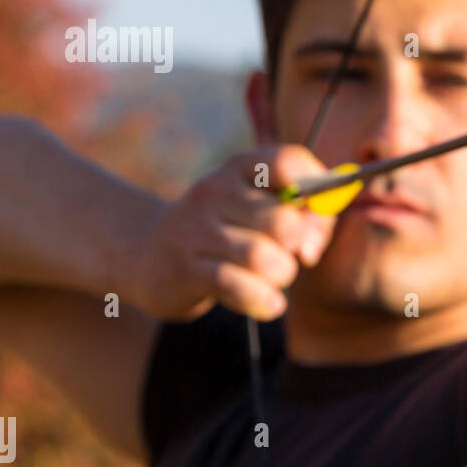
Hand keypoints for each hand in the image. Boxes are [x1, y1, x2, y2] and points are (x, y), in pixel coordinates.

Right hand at [130, 145, 334, 321]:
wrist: (150, 256)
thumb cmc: (227, 233)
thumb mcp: (261, 211)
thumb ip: (305, 217)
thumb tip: (314, 241)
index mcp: (239, 168)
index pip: (288, 161)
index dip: (316, 193)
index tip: (314, 218)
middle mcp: (215, 190)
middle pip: (282, 220)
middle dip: (301, 246)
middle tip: (296, 256)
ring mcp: (196, 228)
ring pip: (261, 256)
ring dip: (282, 274)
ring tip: (278, 277)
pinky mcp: (185, 267)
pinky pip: (235, 285)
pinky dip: (263, 300)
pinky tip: (271, 305)